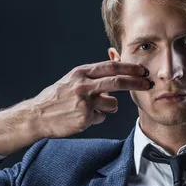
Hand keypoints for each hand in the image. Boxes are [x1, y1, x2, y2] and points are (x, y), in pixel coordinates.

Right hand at [0, 61, 151, 154]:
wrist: (36, 116)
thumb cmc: (56, 99)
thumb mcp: (72, 81)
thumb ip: (92, 78)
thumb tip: (115, 76)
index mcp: (81, 73)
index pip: (111, 67)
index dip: (129, 68)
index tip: (142, 70)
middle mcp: (84, 85)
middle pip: (118, 81)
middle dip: (136, 82)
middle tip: (148, 83)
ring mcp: (85, 102)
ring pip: (111, 104)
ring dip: (107, 108)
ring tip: (89, 109)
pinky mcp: (85, 117)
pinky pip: (101, 118)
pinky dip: (95, 119)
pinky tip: (80, 118)